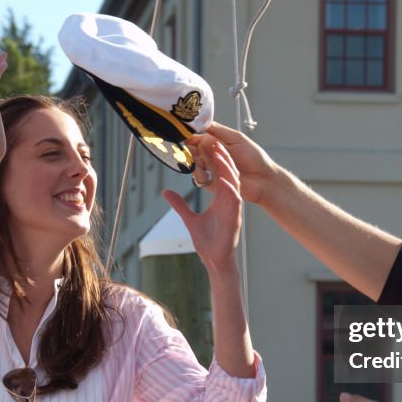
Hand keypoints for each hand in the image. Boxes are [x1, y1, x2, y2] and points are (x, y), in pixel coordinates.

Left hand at [163, 140, 241, 273]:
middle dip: (222, 158)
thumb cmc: (207, 241)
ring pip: (233, 183)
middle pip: (227, 174)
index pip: (219, 175)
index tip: (208, 146)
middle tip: (215, 142)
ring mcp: (233, 208)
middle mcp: (228, 201)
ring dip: (228, 169)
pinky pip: (235, 200)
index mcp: (220, 200)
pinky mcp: (235, 218)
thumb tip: (166, 192)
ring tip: (221, 154)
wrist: (214, 260)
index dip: (215, 161)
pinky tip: (226, 181)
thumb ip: (179, 205)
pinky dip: (231, 190)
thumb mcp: (189, 218)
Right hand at [186, 123, 277, 205]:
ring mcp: (209, 169)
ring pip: (192, 164)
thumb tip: (201, 120)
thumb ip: (218, 130)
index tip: (178, 133)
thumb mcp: (236, 138)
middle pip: (189, 151)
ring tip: (197, 163)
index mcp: (213, 142)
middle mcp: (209, 155)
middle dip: (183, 150)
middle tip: (180, 149)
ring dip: (191, 162)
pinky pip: (198, 178)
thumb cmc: (254, 157)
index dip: (185, 135)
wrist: (263, 179)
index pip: (194, 137)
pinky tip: (204, 173)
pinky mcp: (211, 182)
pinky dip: (198, 175)